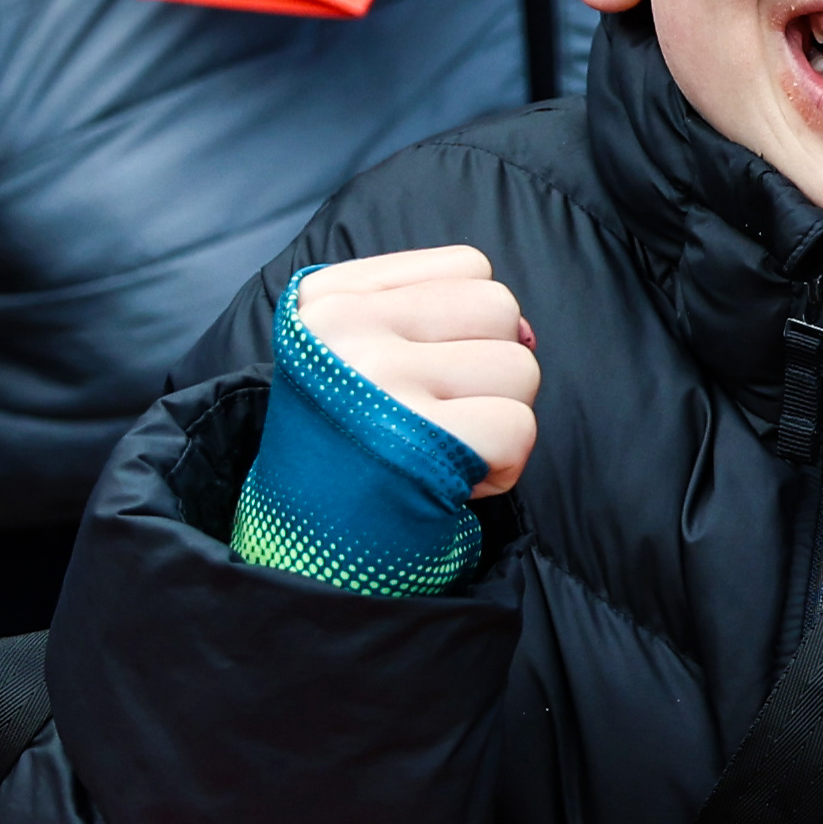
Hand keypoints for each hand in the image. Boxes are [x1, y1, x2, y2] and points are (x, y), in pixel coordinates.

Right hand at [291, 245, 539, 496]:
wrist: (300, 556)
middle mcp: (343, 329)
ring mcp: (377, 382)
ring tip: (442, 452)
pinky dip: (502, 469)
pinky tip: (453, 485)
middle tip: (441, 420)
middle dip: (492, 372)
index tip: (424, 377)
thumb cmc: (348, 454)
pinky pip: (518, 429)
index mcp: (327, 297)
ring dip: (499, 422)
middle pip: (500, 309)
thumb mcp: (359, 358)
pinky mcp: (414, 444)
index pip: (468, 267)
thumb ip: (435, 317)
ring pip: (519, 368)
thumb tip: (523, 330)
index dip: (469, 330)